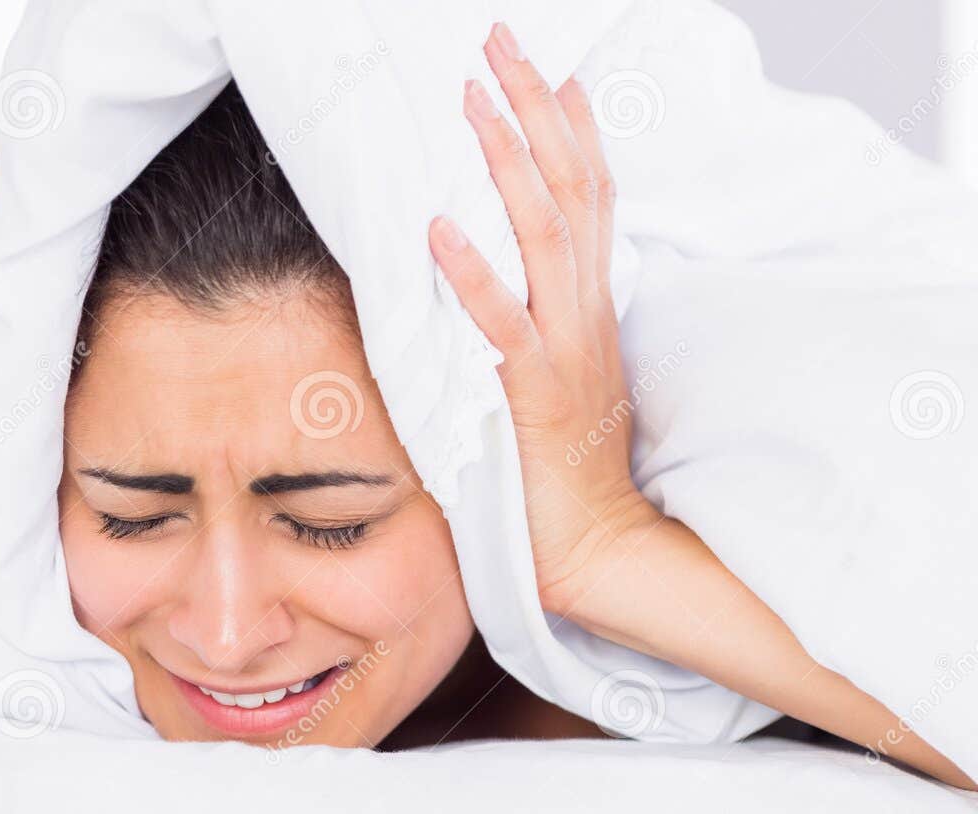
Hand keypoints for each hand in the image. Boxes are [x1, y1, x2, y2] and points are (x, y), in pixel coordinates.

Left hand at [427, 24, 655, 617]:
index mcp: (592, 305)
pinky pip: (504, 325)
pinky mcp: (537, 395)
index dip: (571, 129)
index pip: (590, 196)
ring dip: (508, 164)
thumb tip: (517, 278)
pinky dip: (472, 274)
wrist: (598, 544)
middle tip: (501, 43)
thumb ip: (546, 318)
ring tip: (473, 103)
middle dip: (535, 110)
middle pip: (571, 188)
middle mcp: (586, 311)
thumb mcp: (567, 373)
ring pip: (545, 235)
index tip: (548, 69)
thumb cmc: (572, 466)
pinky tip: (436, 229)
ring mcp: (567, 348)